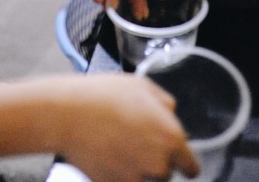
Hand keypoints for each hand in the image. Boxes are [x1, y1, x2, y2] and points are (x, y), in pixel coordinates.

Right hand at [59, 73, 198, 181]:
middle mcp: (158, 164)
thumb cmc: (105, 95)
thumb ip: (165, 103)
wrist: (68, 114)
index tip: (178, 161)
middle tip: (135, 141)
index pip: (191, 166)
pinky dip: (118, 174)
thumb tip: (170, 113)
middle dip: (155, 161)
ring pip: (145, 180)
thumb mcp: (142, 85)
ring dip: (138, 170)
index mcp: (171, 137)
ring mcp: (136, 180)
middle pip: (165, 173)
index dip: (184, 162)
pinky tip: (107, 156)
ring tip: (119, 147)